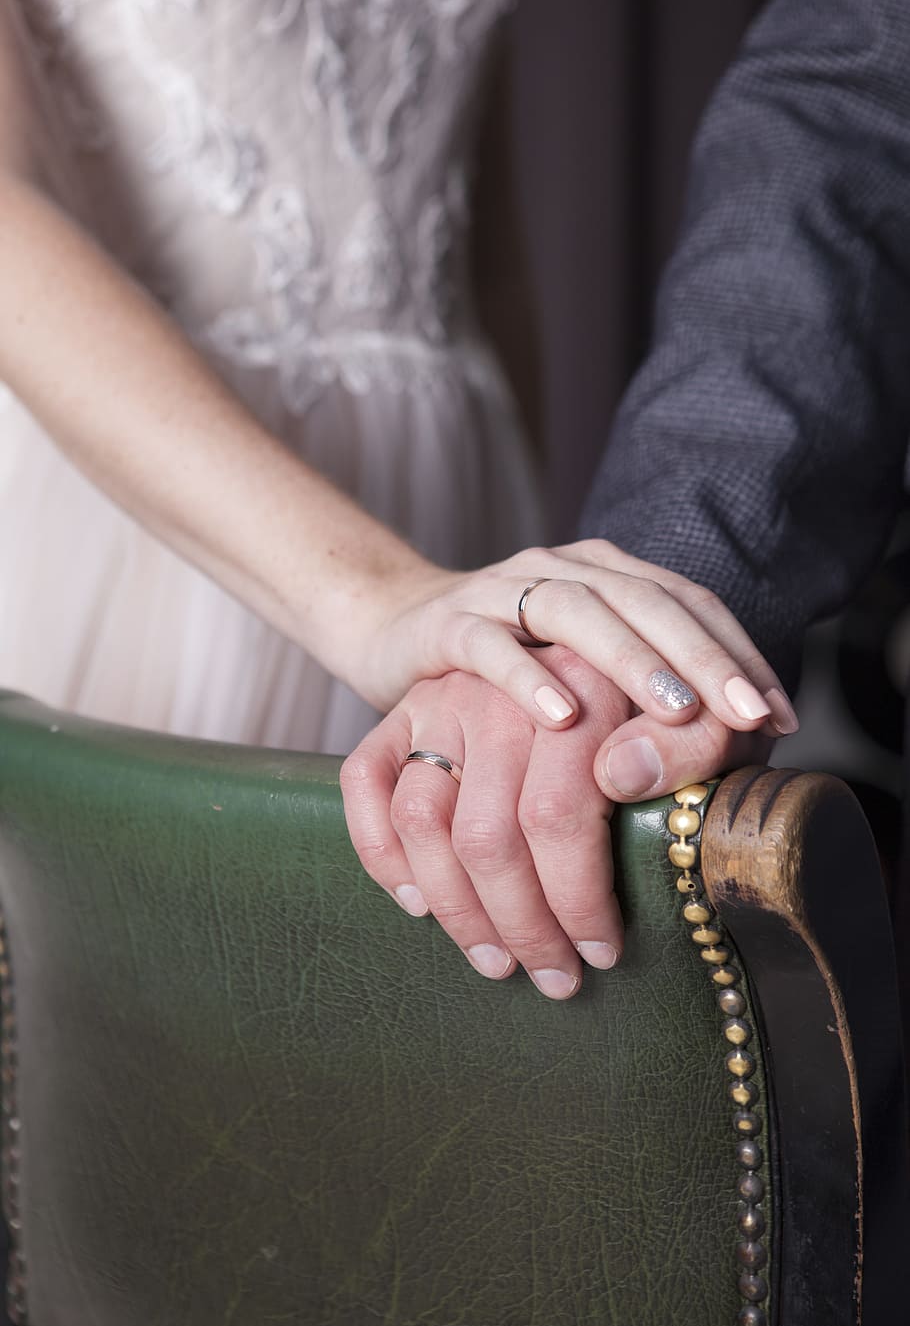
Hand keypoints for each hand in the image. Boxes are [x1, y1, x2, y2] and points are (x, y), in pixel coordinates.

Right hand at [341, 649, 770, 999]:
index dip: (578, 897)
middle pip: (486, 834)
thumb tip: (618, 774)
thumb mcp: (712, 718)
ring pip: (422, 820)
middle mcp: (499, 688)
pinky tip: (419, 905)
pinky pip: (365, 782)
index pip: (557, 815)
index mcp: (581, 684)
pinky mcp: (402, 709)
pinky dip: (381, 852)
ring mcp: (443, 698)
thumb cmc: (670, 704)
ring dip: (456, 909)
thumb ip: (688, 742)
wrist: (598, 634)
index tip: (602, 950)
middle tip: (555, 977)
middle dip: (522, 925)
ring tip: (497, 960)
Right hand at [353, 539, 797, 740]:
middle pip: (646, 601)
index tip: (777, 718)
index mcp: (608, 577)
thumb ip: (643, 702)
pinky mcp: (447, 624)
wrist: (392, 632)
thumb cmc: (506, 672)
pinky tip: (562, 716)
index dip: (737, 655)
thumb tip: (721, 755)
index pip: (689, 604)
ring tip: (675, 710)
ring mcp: (503, 590)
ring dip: (631, 661)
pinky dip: (527, 678)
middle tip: (746, 715)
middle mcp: (563, 570)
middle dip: (702, 659)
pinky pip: (490, 646)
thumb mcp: (582, 680)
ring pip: (577, 611)